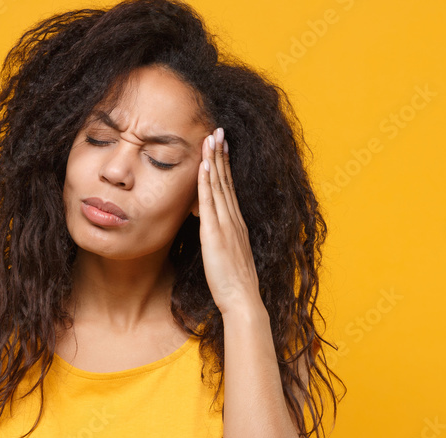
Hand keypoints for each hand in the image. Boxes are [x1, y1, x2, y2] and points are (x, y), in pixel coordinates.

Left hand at [197, 128, 261, 317]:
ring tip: (211, 138)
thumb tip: (213, 234)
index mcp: (237, 224)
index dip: (225, 166)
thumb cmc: (234, 284)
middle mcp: (234, 220)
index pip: (229, 188)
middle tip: (218, 130)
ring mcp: (226, 225)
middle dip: (221, 154)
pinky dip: (206, 182)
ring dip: (214, 160)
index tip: (221, 146)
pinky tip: (203, 166)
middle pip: (226, 181)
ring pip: (219, 186)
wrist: (242, 299)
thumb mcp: (227, 256)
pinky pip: (210, 202)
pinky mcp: (215, 234)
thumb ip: (221, 241)